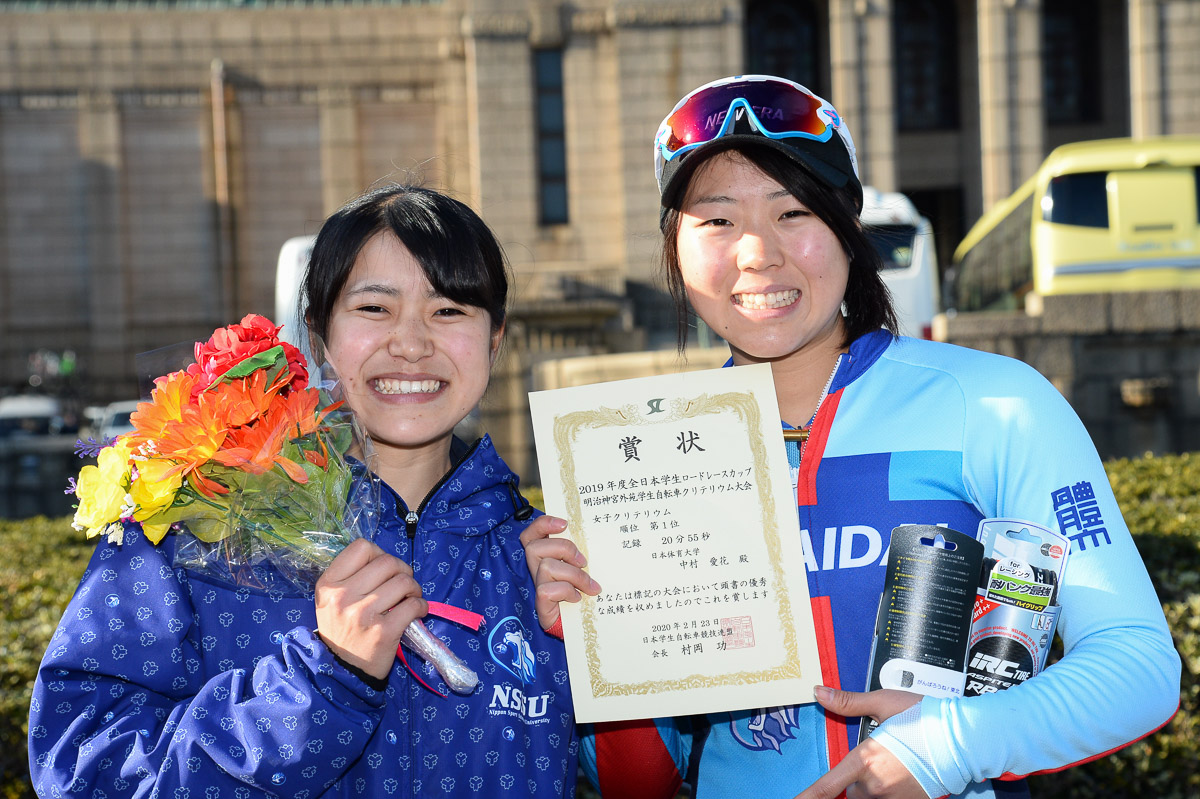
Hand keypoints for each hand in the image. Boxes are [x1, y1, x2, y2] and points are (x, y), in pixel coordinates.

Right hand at [315, 538, 426, 679]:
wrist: (342, 672)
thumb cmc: (342, 631)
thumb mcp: (332, 601)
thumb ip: (351, 576)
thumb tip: (384, 558)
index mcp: (329, 584)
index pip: (362, 547)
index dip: (379, 554)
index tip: (383, 570)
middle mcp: (342, 596)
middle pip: (387, 562)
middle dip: (403, 570)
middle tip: (403, 585)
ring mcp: (362, 614)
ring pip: (404, 581)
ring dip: (414, 588)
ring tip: (410, 598)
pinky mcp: (383, 632)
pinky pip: (414, 605)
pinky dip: (421, 606)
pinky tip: (416, 612)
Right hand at [519, 514, 600, 630]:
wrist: (583, 629)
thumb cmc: (585, 596)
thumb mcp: (583, 571)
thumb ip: (581, 557)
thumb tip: (595, 542)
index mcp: (546, 558)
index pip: (532, 534)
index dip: (543, 525)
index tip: (565, 523)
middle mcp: (536, 571)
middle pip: (535, 547)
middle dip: (563, 549)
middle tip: (584, 562)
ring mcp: (538, 588)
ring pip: (546, 566)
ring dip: (573, 575)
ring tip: (590, 586)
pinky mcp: (541, 605)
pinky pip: (547, 589)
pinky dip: (566, 591)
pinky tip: (577, 599)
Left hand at [794, 687, 925, 798]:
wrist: (964, 740)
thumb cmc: (924, 718)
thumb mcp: (883, 703)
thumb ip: (847, 702)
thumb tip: (818, 692)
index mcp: (865, 759)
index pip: (827, 786)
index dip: (808, 797)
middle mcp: (876, 785)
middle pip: (850, 793)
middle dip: (854, 781)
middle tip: (873, 760)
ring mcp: (894, 798)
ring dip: (870, 788)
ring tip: (889, 766)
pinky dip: (889, 792)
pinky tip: (901, 776)